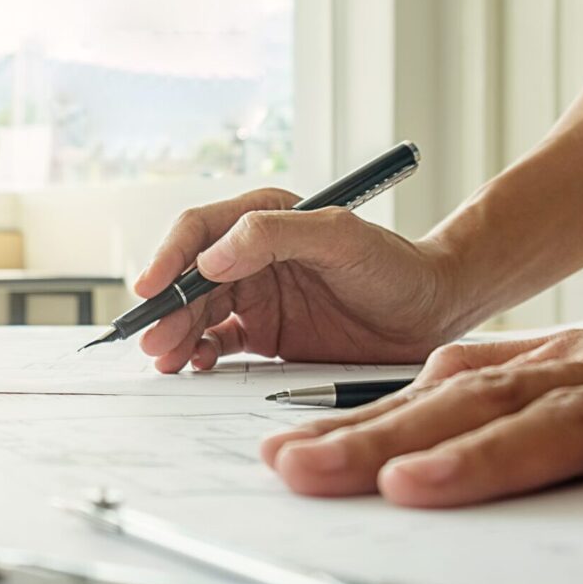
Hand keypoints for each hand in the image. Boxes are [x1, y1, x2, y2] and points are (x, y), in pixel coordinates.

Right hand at [134, 188, 460, 371]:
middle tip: (153, 340)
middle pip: (191, 278)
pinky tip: (194, 365)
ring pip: (198, 312)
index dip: (169, 258)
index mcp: (266, 217)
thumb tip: (214, 254)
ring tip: (166, 359)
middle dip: (167, 308)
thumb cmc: (395, 266)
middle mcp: (253, 254)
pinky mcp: (266, 332)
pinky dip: (200, 353)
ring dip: (176, 333)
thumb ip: (276, 234)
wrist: (431, 312)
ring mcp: (257, 294)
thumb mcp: (341, 238)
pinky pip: (219, 341)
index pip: (200, 231)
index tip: (151, 288)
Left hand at [261, 313, 582, 517]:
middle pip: (481, 405)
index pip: (445, 394)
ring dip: (490, 454)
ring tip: (412, 484)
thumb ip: (516, 370)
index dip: (365, 424)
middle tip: (302, 471)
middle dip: (386, 439)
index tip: (289, 456)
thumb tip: (430, 381)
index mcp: (560, 362)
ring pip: (572, 422)